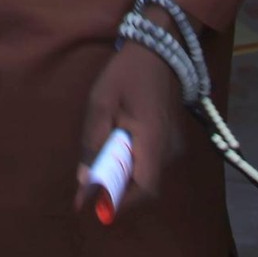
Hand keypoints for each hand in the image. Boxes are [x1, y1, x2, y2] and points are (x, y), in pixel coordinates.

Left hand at [75, 36, 186, 219]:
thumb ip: (93, 142)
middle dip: (117, 191)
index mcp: (153, 140)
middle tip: (90, 186)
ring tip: (100, 164)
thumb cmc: (125, 74)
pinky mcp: (170, 139)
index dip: (120, 202)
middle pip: (145, 186)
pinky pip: (150, 161)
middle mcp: (169, 149)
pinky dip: (131, 165)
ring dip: (123, 177)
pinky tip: (114, 149)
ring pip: (147, 175)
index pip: (144, 188)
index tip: (96, 207)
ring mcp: (172, 145)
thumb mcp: (100, 103)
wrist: (157, 50)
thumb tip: (85, 180)